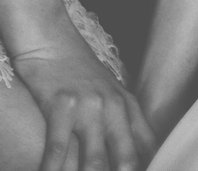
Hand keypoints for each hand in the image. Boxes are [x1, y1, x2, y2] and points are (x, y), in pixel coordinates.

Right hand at [13, 32, 155, 170]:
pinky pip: (58, 149)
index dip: (147, 167)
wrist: (50, 39)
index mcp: (127, 106)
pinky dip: (53, 169)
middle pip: (126, 158)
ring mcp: (88, 107)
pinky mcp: (61, 106)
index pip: (147, 146)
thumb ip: (120, 121)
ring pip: (94, 160)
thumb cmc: (75, 69)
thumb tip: (128, 155)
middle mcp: (113, 108)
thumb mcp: (108, 92)